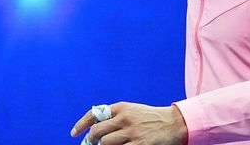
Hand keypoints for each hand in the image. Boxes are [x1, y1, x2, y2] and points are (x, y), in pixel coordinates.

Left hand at [71, 102, 186, 144]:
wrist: (174, 123)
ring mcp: (132, 133)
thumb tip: (96, 127)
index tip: (74, 133)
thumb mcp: (133, 110)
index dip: (81, 124)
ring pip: (106, 143)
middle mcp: (125, 118)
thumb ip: (116, 116)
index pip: (95, 114)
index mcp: (122, 107)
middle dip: (90, 141)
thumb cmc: (151, 118)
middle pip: (97, 132)